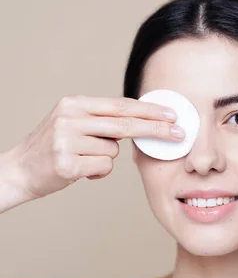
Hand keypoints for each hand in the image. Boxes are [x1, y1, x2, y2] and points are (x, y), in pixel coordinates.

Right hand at [10, 95, 182, 199]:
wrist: (18, 171)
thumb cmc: (52, 148)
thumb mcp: (72, 123)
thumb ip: (101, 120)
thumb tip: (141, 121)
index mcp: (74, 104)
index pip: (120, 106)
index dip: (149, 111)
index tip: (171, 115)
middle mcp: (70, 118)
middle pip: (125, 124)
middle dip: (155, 129)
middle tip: (178, 134)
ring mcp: (67, 140)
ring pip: (112, 151)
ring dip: (104, 159)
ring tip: (82, 159)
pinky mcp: (66, 164)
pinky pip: (102, 168)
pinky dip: (96, 173)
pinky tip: (78, 171)